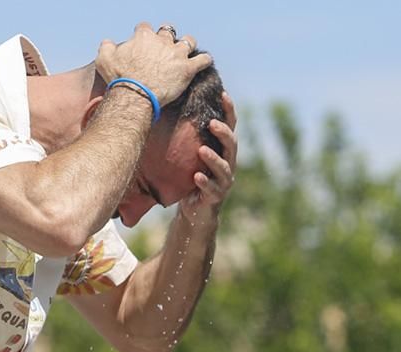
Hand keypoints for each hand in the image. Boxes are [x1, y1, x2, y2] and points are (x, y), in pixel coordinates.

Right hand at [96, 22, 212, 106]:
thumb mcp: (104, 59)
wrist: (136, 94)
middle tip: (164, 48)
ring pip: (189, 41)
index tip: (142, 42)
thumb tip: (108, 42)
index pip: (145, 28)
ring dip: (188, 44)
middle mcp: (162, 41)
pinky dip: (204, 61)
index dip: (144, 34)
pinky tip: (203, 63)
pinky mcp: (187, 69)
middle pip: (168, 32)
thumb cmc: (120, 78)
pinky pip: (203, 60)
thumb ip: (106, 47)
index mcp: (143, 37)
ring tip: (186, 51)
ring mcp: (176, 54)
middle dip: (166, 38)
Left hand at [180, 91, 236, 224]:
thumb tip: (169, 107)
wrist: (195, 209)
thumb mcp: (190, 154)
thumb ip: (188, 137)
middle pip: (231, 145)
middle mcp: (228, 162)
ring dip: (213, 158)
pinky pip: (212, 188)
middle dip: (223, 133)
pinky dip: (205, 182)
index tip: (223, 94)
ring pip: (223, 167)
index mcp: (223, 149)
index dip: (229, 111)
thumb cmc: (191, 176)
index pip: (230, 126)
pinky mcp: (216, 196)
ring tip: (202, 150)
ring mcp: (224, 180)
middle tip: (212, 124)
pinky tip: (197, 176)